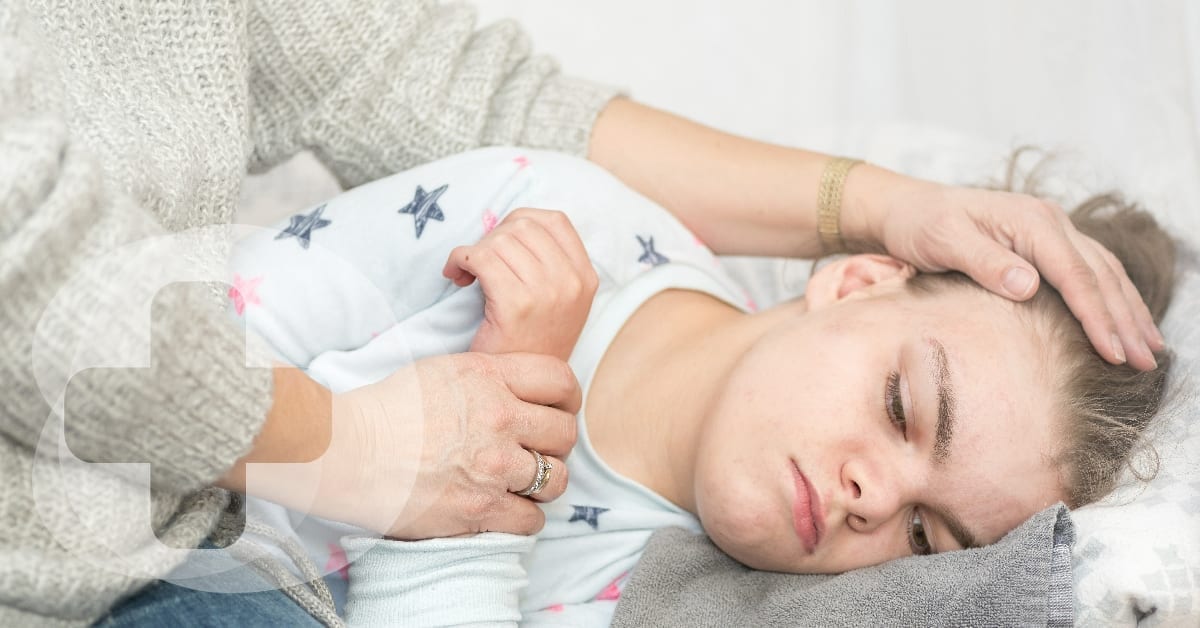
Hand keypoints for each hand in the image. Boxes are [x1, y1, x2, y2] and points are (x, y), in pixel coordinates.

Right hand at [238, 353, 579, 539]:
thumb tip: (515, 387)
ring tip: (523, 482)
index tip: (558, 410)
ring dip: (544, 482)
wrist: (347, 451)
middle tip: (537, 450)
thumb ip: (487, 376)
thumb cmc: (385, 409)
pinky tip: (506, 509)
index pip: (561, 380)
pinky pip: (531, 518)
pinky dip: (524, 517)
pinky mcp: (481, 507)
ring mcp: (494, 465)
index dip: (566, 398)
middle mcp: (500, 418)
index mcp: (490, 376)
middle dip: (555, 443)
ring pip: (556, 478)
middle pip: (565, 432)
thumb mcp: (442, 369)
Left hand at [443, 208, 598, 360]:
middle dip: (492, 237)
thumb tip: (507, 226)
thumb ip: (546, 264)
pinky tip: (456, 277)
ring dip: (473, 251)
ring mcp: (547, 293)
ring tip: (467, 273)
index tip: (500, 241)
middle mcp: (572, 282)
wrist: (520, 393)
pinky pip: (480, 258)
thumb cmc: (530, 346)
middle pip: (523, 226)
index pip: (555, 221)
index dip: (519, 221)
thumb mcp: (556, 303)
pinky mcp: (516, 305)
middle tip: (478, 262)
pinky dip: (460, 260)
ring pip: (499, 240)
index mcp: (586, 277)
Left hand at [855, 177, 1162, 369]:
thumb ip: (985, 262)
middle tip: (1147, 361)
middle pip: (1101, 275)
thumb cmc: (922, 225)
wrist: (910, 207)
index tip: (1114, 351)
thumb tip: (1029, 286)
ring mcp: (1052, 230)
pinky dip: (1112, 296)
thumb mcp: (944, 241)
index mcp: (1031, 222)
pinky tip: (1124, 319)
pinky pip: (1091, 270)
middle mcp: (1050, 222)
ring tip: (1151, 348)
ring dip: (1129, 310)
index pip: (1075, 275)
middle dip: (1126, 320)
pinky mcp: (1046, 242)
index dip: (1097, 315)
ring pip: (1104, 272)